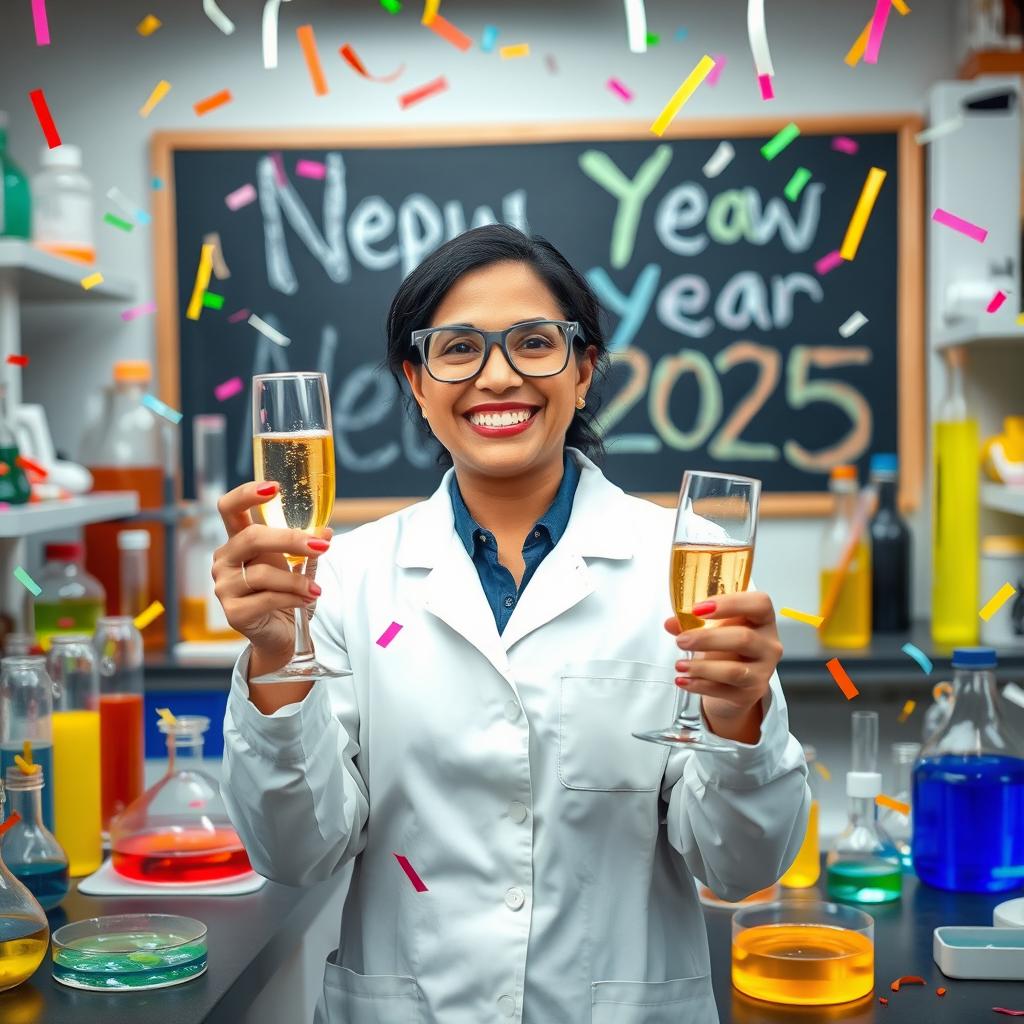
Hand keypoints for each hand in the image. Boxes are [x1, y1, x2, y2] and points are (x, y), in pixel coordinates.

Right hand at [213, 481, 332, 658]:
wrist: (281, 633)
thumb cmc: (285, 593)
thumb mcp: (300, 564)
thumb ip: (308, 546)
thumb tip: (326, 532)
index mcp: (238, 541)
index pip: (229, 508)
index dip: (246, 494)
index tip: (274, 487)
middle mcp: (224, 560)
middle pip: (251, 537)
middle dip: (290, 540)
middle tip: (320, 547)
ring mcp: (224, 587)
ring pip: (262, 574)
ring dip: (297, 580)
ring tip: (316, 589)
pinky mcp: (233, 612)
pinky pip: (267, 599)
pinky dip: (293, 598)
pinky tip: (307, 599)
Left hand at [662, 592, 782, 743]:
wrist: (735, 680)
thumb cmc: (727, 645)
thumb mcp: (714, 627)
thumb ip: (692, 622)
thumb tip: (671, 623)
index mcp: (763, 620)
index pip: (760, 604)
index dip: (730, 603)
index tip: (699, 609)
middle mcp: (769, 645)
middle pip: (744, 638)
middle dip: (707, 639)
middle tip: (681, 641)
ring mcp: (763, 672)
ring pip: (734, 670)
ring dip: (702, 667)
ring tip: (679, 665)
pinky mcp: (751, 694)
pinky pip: (724, 691)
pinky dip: (699, 686)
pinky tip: (683, 681)